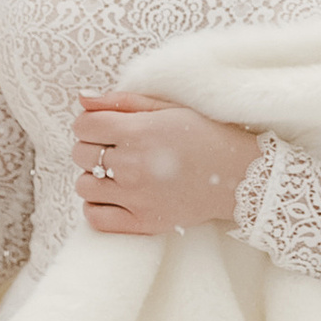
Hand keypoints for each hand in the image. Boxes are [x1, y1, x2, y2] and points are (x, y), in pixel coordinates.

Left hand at [72, 88, 257, 236]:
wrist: (240, 174)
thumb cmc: (204, 134)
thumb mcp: (167, 107)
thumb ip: (121, 101)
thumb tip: (82, 98)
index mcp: (138, 132)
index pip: (83, 125)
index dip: (89, 124)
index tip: (104, 127)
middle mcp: (132, 165)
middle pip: (80, 154)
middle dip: (92, 147)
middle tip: (116, 149)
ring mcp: (136, 197)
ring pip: (83, 187)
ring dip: (94, 177)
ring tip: (117, 173)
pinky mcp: (143, 222)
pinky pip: (95, 218)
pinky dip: (97, 207)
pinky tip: (114, 197)